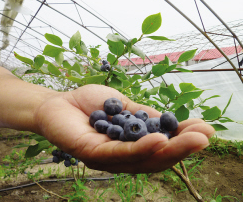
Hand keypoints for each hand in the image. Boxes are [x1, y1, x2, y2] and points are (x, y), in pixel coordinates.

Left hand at [35, 84, 214, 172]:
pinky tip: (157, 140)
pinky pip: (118, 154)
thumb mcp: (123, 107)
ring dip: (168, 150)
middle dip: (182, 148)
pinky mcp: (91, 155)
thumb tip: (172, 122)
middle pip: (155, 158)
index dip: (182, 140)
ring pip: (141, 159)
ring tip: (192, 139)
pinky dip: (139, 148)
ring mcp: (106, 159)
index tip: (205, 129)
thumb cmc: (89, 105)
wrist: (57, 103)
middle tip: (205, 137)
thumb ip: (144, 116)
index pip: (160, 147)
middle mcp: (121, 157)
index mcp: (130, 145)